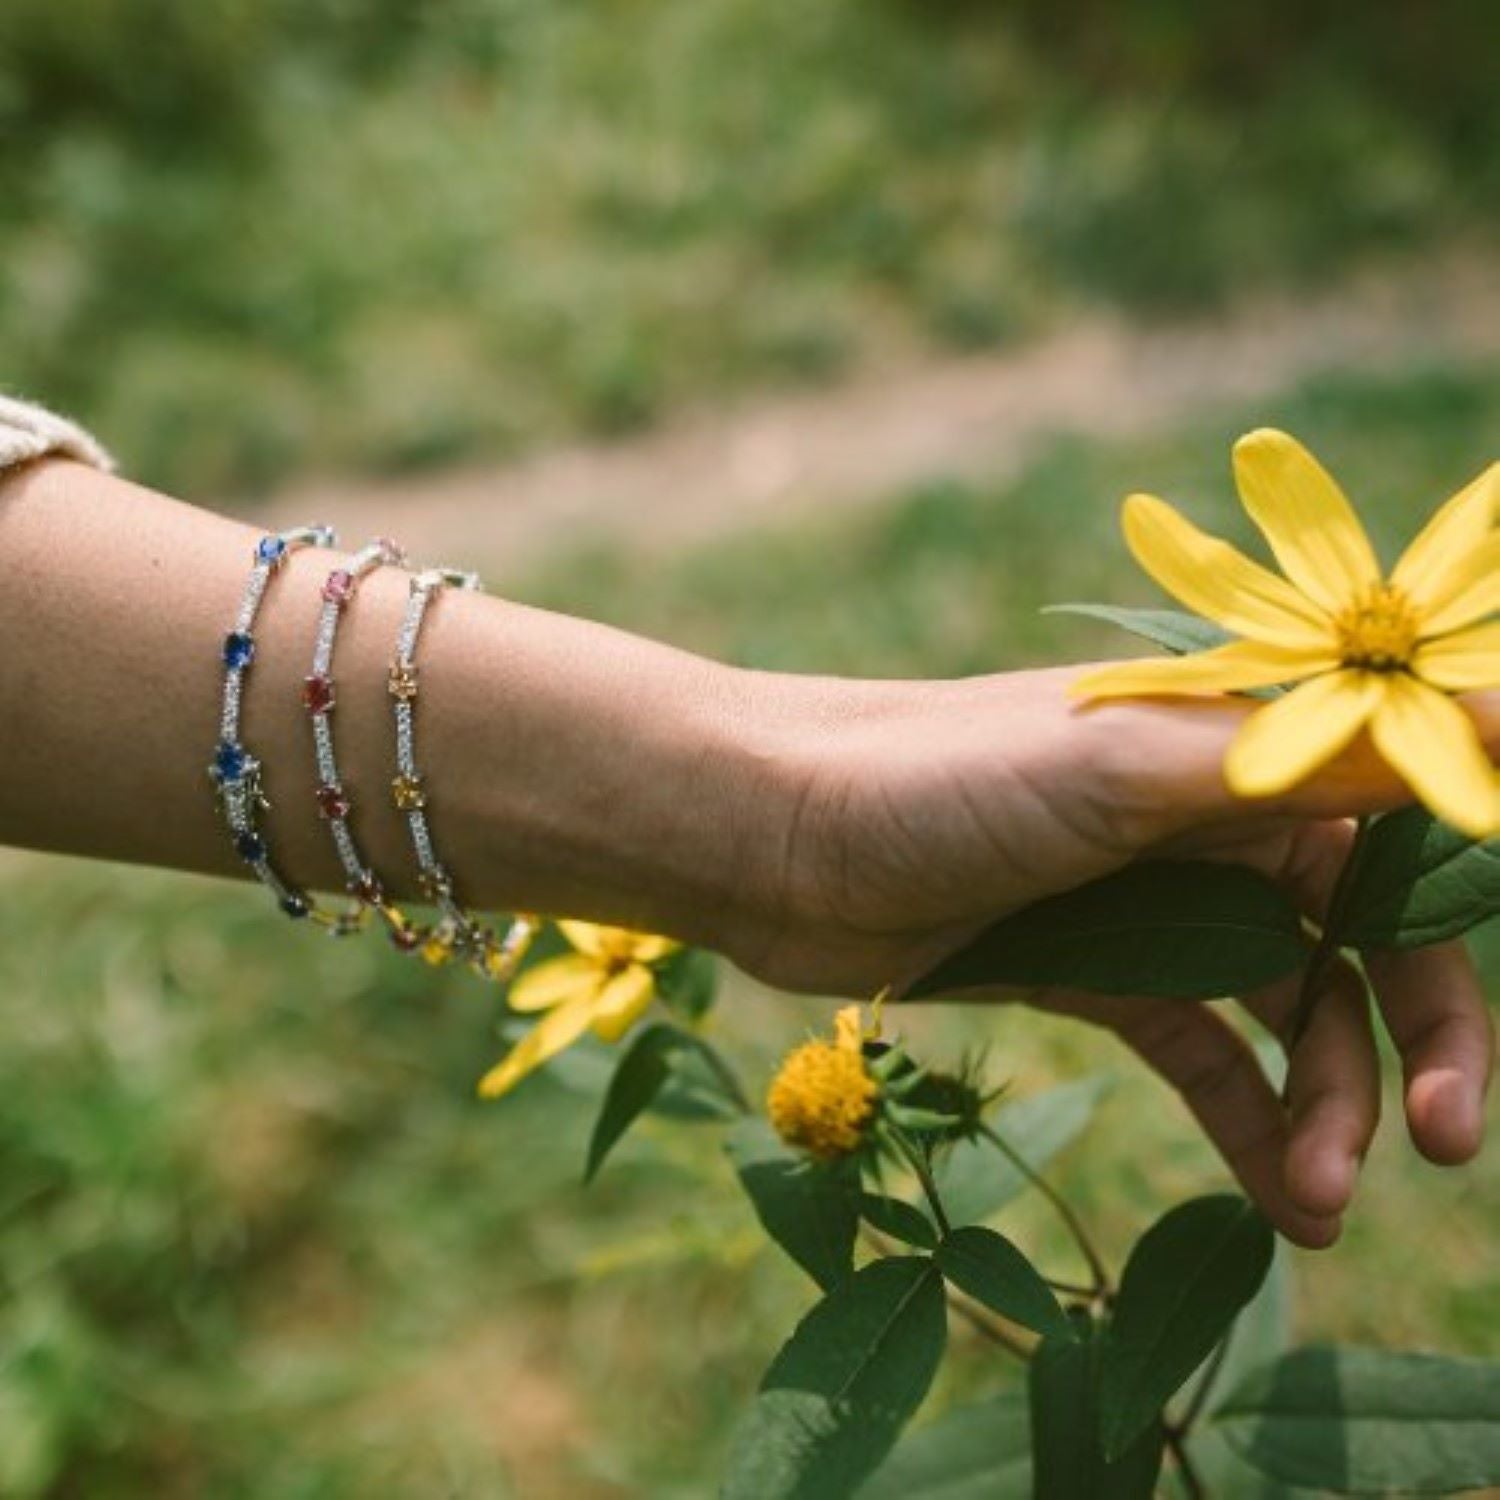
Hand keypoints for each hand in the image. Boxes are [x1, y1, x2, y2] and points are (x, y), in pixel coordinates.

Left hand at [730, 666, 1497, 1247]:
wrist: (773, 839)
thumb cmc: (941, 778)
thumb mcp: (1133, 770)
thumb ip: (1317, 758)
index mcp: (1237, 742)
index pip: (1404, 827)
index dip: (1452, 926)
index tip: (1464, 1044)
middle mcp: (1208, 813)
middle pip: (1360, 932)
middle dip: (1411, 1036)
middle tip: (1433, 1141)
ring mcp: (1146, 897)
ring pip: (1283, 1006)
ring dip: (1322, 1102)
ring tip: (1319, 1201)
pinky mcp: (1087, 968)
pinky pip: (1199, 1048)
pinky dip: (1245, 1118)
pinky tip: (1275, 1200)